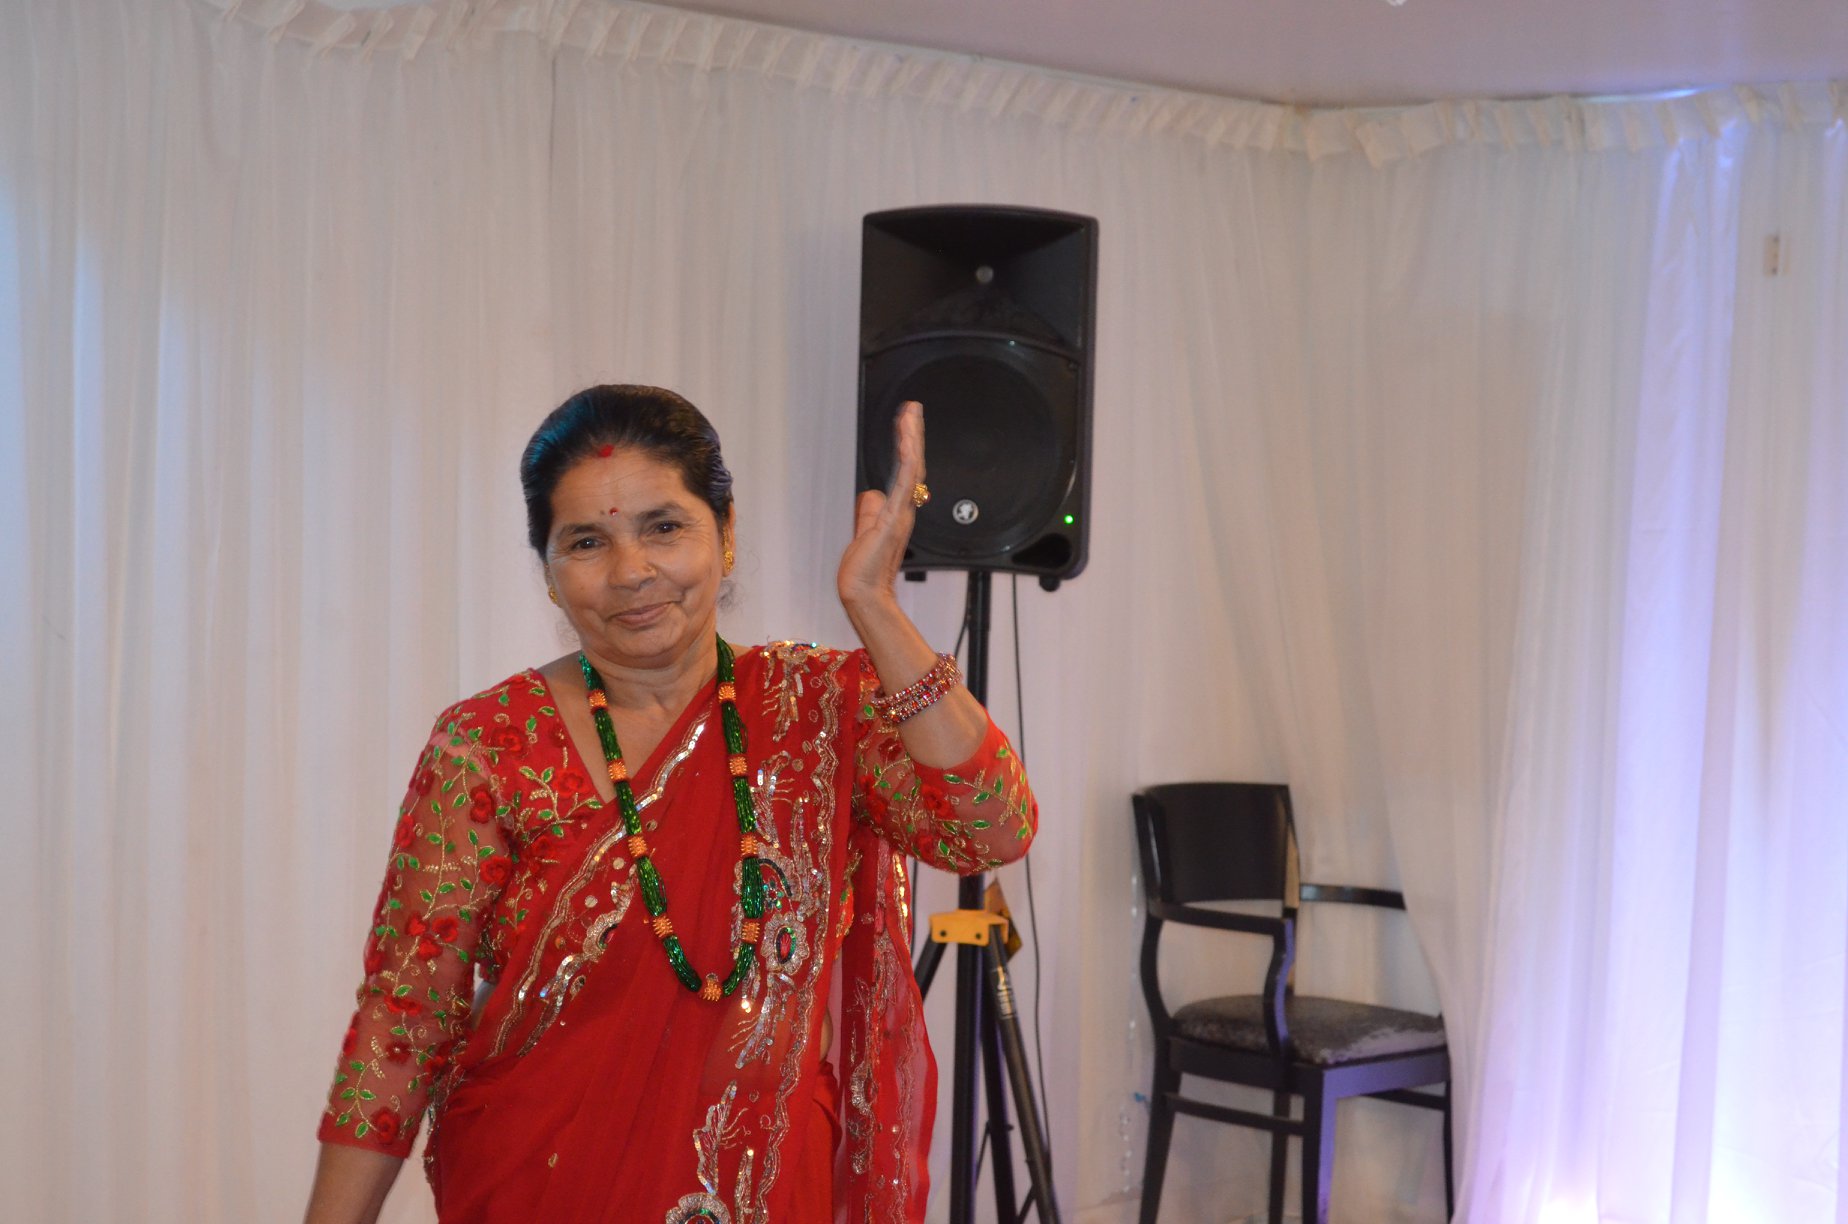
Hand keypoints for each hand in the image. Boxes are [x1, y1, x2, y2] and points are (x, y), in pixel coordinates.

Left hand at [837, 401, 924, 615]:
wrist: (864, 593)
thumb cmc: (864, 570)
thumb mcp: (864, 530)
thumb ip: (869, 510)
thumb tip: (871, 493)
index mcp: (897, 511)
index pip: (905, 471)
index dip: (907, 446)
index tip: (907, 423)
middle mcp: (904, 509)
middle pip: (912, 464)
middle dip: (912, 434)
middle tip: (913, 409)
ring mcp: (901, 513)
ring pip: (911, 469)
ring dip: (911, 440)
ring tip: (911, 415)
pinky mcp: (894, 519)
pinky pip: (904, 485)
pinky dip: (907, 463)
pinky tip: (908, 444)